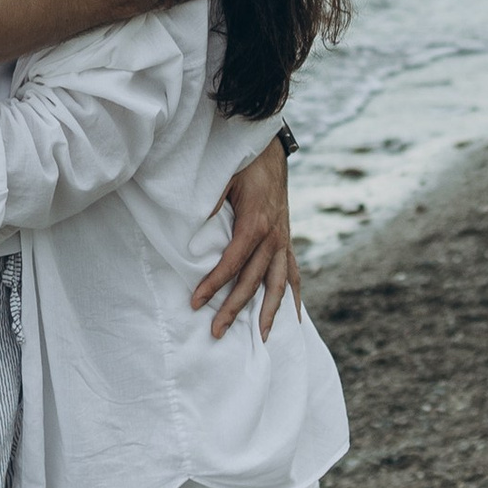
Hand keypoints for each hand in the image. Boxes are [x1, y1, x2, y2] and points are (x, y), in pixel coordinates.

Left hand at [194, 134, 300, 341]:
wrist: (269, 148)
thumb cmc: (242, 163)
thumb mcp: (221, 178)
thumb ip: (209, 205)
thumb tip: (192, 233)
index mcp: (256, 223)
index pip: (233, 262)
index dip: (214, 284)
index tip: (196, 301)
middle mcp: (274, 236)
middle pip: (254, 281)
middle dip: (235, 308)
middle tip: (216, 332)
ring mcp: (283, 240)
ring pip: (278, 284)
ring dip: (269, 313)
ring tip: (261, 339)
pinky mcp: (286, 240)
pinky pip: (293, 273)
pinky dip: (293, 297)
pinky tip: (295, 318)